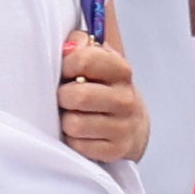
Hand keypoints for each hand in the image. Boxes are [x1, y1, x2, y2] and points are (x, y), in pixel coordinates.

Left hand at [52, 30, 145, 166]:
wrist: (132, 124)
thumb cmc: (103, 86)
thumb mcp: (97, 58)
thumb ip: (80, 43)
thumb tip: (68, 46)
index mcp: (120, 70)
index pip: (84, 59)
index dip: (66, 65)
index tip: (65, 71)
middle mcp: (125, 98)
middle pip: (78, 96)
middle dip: (63, 97)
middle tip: (65, 98)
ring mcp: (123, 126)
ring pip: (75, 125)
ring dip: (66, 121)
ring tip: (72, 116)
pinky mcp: (116, 150)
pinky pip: (79, 146)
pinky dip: (73, 141)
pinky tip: (80, 134)